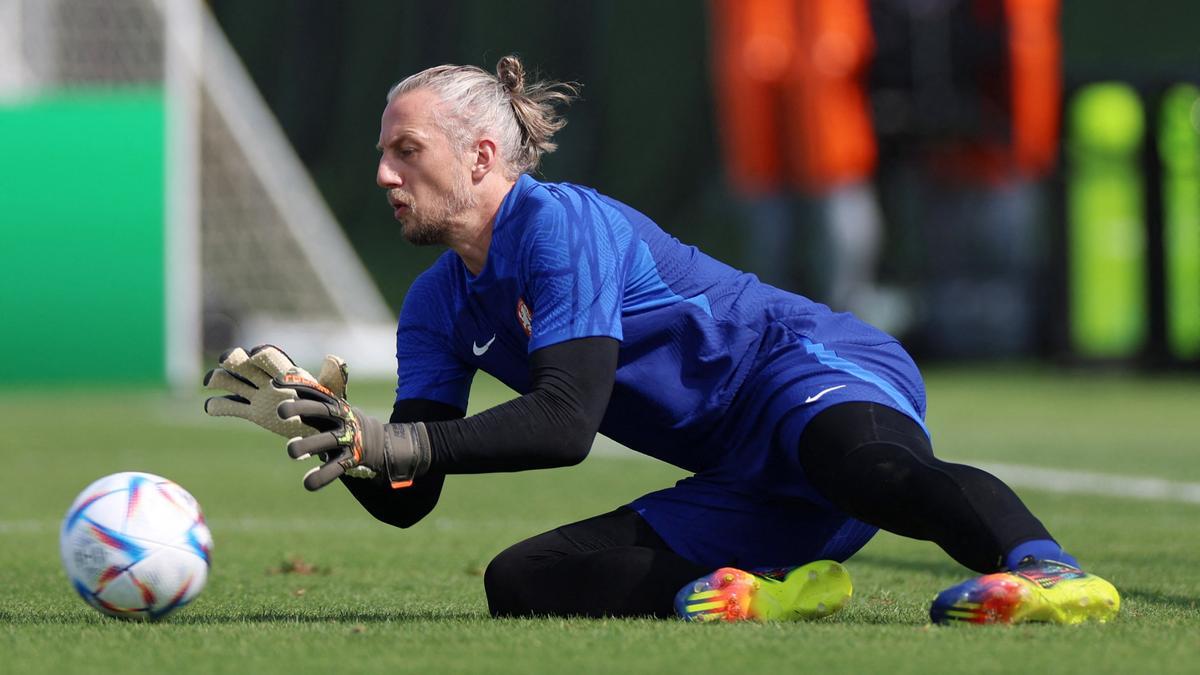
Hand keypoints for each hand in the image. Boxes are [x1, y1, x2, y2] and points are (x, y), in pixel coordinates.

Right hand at [203, 345, 346, 437]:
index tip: (257, 355)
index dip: (263, 355)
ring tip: (211, 380)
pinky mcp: (252, 412)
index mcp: (286, 374)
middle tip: (226, 360)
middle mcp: (269, 381)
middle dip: (235, 359)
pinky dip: (219, 406)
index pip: (272, 359)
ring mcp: (258, 396)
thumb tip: (334, 358)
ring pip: (234, 382)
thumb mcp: (331, 394)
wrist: (321, 428)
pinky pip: (231, 407)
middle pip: (247, 365)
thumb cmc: (327, 407)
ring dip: (221, 378)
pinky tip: (209, 407)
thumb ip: (332, 378)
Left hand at [277, 384, 431, 491]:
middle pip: (322, 411)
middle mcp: (342, 419)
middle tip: (280, 411)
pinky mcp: (351, 459)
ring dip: (309, 445)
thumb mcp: (331, 407)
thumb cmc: (343, 423)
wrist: (379, 442)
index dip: (298, 386)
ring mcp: (348, 438)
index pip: (315, 392)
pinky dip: (322, 476)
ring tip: (291, 451)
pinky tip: (308, 483)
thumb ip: (309, 395)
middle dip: (302, 409)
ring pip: (328, 441)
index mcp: (334, 405)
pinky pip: (336, 468)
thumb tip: (282, 376)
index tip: (277, 383)